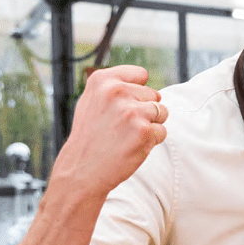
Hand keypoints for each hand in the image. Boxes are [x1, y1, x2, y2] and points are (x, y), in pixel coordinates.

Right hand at [53, 66, 167, 196]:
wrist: (81, 170)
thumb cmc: (90, 136)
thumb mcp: (92, 101)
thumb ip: (115, 86)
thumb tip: (143, 78)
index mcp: (102, 80)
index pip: (141, 74)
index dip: (138, 92)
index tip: (123, 105)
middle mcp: (117, 91)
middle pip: (154, 95)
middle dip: (144, 110)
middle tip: (121, 126)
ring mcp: (132, 111)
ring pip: (162, 112)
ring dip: (150, 125)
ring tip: (126, 135)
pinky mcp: (144, 131)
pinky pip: (162, 131)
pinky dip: (151, 141)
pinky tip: (131, 146)